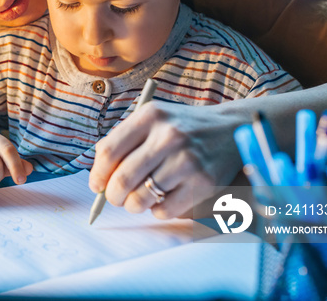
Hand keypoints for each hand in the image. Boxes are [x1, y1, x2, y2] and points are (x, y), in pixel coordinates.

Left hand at [89, 102, 244, 218]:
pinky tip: (163, 198)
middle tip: (115, 198)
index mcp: (150, 116)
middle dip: (112, 196)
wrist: (230, 128)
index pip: (108, 152)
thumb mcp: (153, 119)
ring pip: (141, 199)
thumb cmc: (182, 128)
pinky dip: (157, 210)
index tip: (96, 185)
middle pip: (122, 179)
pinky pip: (165, 210)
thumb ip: (124, 140)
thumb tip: (99, 177)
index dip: (97, 174)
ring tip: (138, 200)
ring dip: (133, 205)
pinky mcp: (203, 182)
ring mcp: (187, 159)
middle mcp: (168, 136)